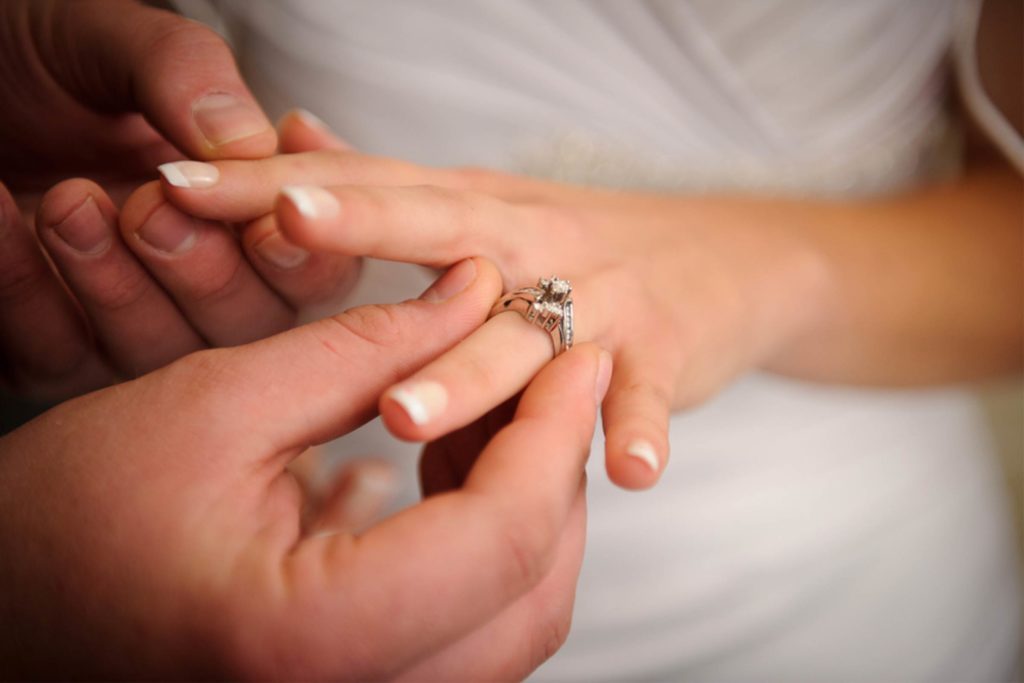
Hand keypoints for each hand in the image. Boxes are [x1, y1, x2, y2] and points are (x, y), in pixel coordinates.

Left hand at [0, 1, 342, 398]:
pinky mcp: (50, 350)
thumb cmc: (37, 59)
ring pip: (163, 355)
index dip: (303, 254)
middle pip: (252, 327)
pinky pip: (57, 352)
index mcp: (247, 209)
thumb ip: (187, 76)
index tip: (270, 213)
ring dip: (119, 285)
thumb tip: (248, 145)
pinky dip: (25, 283)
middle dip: (209, 271)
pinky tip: (3, 207)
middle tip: (156, 202)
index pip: (317, 264)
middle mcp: (205, 279)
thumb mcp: (113, 41)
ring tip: (71, 201)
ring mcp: (130, 323)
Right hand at [0, 257, 608, 678]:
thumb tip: (475, 289)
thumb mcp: (213, 406)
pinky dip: (490, 551)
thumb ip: (362, 348)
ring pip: (516, 623)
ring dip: (529, 511)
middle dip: (557, 472)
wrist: (11, 612)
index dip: (554, 432)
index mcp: (311, 638)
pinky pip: (472, 636)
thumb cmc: (67, 515)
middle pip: (532, 594)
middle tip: (551, 373)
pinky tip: (455, 471)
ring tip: (494, 411)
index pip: (501, 537)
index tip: (575, 351)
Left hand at [154, 151, 828, 488]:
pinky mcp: (666, 350)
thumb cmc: (576, 247)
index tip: (175, 182)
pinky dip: (641, 428)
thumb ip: (390, 188)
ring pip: (526, 334)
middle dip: (358, 227)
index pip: (361, 187)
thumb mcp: (480, 206)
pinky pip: (650, 394)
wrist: (725, 260)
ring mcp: (599, 296)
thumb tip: (294, 138)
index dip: (271, 182)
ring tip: (403, 414)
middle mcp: (527, 242)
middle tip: (282, 224)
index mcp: (471, 211)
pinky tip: (627, 472)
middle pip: (436, 230)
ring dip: (468, 373)